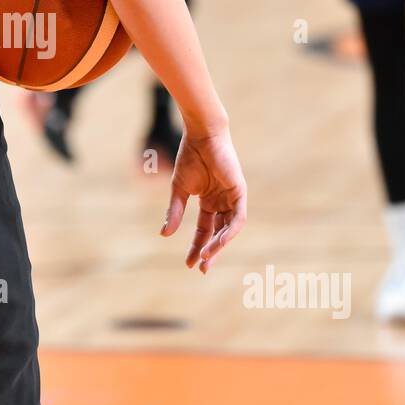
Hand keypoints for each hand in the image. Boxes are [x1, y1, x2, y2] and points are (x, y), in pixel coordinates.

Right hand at [161, 126, 247, 272]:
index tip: (189, 264)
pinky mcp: (240, 192)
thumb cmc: (190, 158)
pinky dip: (229, 232)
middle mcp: (222, 202)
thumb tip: (164, 235)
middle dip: (210, 251)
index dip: (197, 246)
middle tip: (202, 269)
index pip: (204, 230)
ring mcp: (232, 198)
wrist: (201, 136)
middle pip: (217, 233)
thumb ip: (174, 212)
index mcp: (208, 201)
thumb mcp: (179, 190)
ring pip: (228, 229)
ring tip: (207, 258)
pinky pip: (237, 219)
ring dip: (218, 245)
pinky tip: (219, 243)